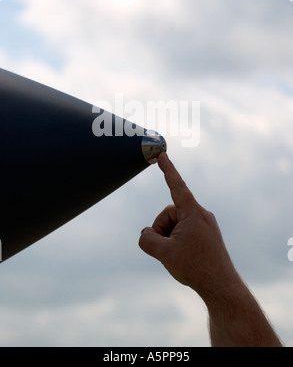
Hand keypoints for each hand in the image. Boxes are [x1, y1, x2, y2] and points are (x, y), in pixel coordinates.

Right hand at [139, 152, 239, 304]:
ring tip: (177, 256)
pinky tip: (183, 258)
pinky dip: (177, 242)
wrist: (221, 286)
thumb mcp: (164, 254)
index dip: (167, 170)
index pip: (177, 186)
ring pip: (175, 224)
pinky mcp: (206, 234)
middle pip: (168, 213)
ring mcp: (204, 224)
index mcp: (193, 212)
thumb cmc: (195, 267)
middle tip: (166, 250)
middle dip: (161, 230)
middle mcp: (201, 214)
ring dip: (169, 238)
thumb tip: (145, 233)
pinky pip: (184, 231)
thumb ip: (146, 239)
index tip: (162, 154)